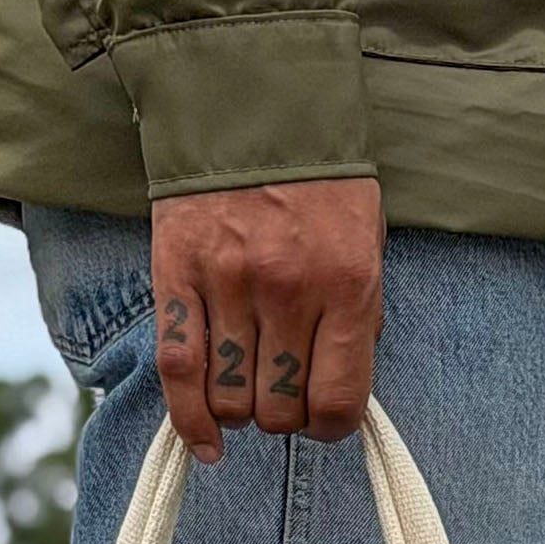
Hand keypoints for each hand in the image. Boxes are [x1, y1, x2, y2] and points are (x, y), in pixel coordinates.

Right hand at [149, 178, 383, 462]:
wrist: (254, 101)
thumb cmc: (320, 182)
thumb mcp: (367, 243)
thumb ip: (358, 318)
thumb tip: (340, 393)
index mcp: (347, 283)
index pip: (338, 402)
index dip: (331, 427)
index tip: (323, 418)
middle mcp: (288, 290)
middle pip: (280, 412)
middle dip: (284, 417)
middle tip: (283, 391)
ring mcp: (228, 284)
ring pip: (231, 401)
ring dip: (240, 411)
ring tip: (247, 385)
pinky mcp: (178, 276)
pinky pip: (179, 371)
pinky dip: (190, 420)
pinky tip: (205, 442)